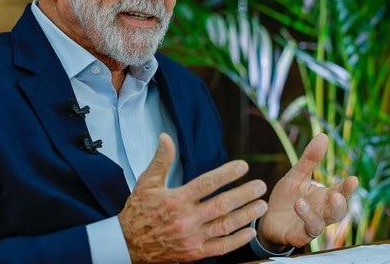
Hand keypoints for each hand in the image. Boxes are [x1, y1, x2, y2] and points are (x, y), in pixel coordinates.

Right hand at [118, 133, 268, 263]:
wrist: (127, 244)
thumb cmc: (138, 211)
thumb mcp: (147, 183)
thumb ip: (161, 160)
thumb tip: (166, 137)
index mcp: (176, 199)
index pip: (207, 183)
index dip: (227, 174)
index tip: (243, 166)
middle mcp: (186, 219)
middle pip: (221, 205)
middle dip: (244, 194)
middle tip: (260, 186)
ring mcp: (191, 238)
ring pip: (224, 226)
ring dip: (246, 215)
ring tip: (261, 205)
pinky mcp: (193, 253)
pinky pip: (220, 247)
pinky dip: (237, 241)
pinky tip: (249, 232)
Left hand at [257, 133, 358, 250]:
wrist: (268, 219)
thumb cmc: (287, 197)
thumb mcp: (296, 175)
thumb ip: (310, 159)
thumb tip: (324, 136)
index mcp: (325, 196)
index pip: (341, 192)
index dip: (348, 188)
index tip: (354, 179)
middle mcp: (322, 212)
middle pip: (338, 211)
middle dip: (341, 203)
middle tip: (338, 195)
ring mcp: (312, 225)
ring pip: (323, 223)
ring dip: (315, 213)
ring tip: (303, 201)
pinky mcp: (300, 235)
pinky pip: (307, 229)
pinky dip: (304, 218)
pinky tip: (298, 205)